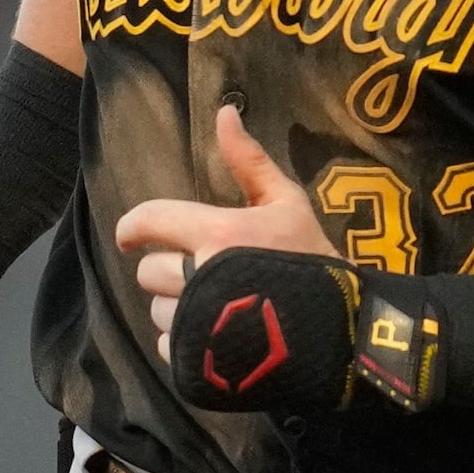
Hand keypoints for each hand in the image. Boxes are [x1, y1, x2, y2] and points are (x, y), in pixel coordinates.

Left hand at [112, 105, 323, 345]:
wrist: (342, 332)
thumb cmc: (314, 261)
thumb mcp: (288, 203)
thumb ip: (249, 161)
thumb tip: (224, 111)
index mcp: (216, 233)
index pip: (147, 221)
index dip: (132, 227)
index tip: (131, 236)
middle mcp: (197, 277)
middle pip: (148, 272)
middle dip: (168, 270)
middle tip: (198, 274)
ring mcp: (195, 324)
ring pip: (158, 312)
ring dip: (177, 308)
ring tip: (214, 308)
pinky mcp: (197, 360)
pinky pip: (167, 347)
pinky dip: (183, 343)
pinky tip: (214, 336)